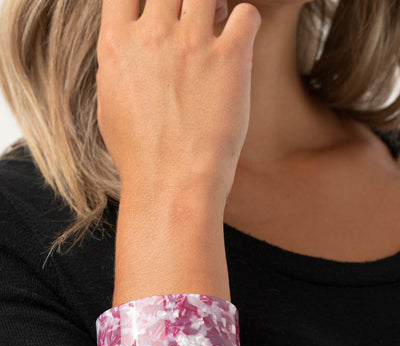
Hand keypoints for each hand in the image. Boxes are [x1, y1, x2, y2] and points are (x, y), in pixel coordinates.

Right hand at [96, 0, 261, 206]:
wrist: (172, 185)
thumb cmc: (140, 157)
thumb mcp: (110, 108)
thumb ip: (117, 67)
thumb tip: (126, 48)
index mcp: (116, 45)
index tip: (156, 13)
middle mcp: (153, 35)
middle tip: (191, 19)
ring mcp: (192, 43)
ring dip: (213, 4)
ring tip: (217, 25)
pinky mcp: (230, 58)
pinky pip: (247, 13)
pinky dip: (246, 22)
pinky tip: (240, 44)